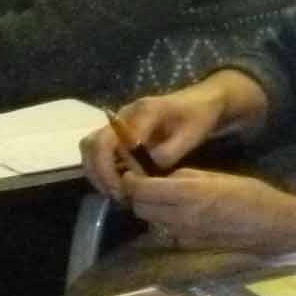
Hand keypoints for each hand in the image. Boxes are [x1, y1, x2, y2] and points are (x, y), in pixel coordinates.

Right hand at [83, 86, 223, 199]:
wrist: (204, 100)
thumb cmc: (199, 117)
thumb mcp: (189, 137)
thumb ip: (165, 155)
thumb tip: (139, 175)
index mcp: (142, 113)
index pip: (109, 142)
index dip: (110, 170)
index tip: (123, 190)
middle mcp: (124, 115)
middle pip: (92, 144)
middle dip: (99, 174)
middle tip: (117, 196)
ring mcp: (120, 123)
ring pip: (91, 148)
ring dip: (98, 173)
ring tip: (117, 193)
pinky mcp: (121, 132)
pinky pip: (102, 151)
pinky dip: (104, 169)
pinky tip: (120, 184)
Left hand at [123, 169, 295, 253]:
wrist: (273, 226)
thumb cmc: (253, 194)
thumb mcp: (221, 176)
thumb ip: (189, 176)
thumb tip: (166, 177)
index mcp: (192, 194)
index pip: (145, 190)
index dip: (132, 182)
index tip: (130, 174)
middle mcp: (182, 217)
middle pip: (142, 209)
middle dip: (138, 196)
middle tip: (145, 185)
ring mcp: (184, 235)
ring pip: (151, 222)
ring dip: (150, 210)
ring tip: (161, 199)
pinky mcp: (189, 246)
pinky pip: (165, 232)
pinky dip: (164, 222)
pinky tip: (178, 214)